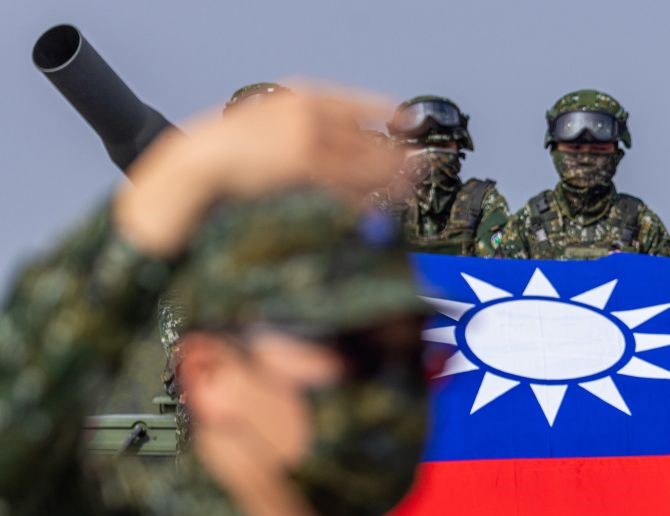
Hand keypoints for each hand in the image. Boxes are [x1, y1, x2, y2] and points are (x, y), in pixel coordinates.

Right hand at [116, 84, 400, 255]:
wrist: (196, 164)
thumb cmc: (232, 152)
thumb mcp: (271, 125)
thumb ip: (310, 131)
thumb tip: (352, 153)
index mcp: (300, 97)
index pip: (356, 103)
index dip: (386, 113)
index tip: (409, 121)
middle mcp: (308, 115)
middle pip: (366, 138)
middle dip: (394, 157)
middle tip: (416, 170)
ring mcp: (307, 141)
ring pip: (361, 163)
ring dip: (387, 180)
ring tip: (405, 191)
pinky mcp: (304, 169)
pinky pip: (344, 187)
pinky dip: (363, 198)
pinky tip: (374, 207)